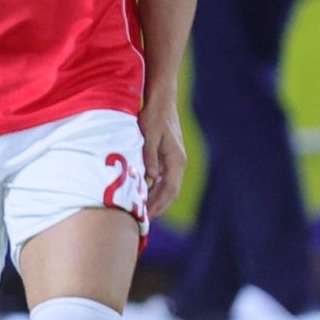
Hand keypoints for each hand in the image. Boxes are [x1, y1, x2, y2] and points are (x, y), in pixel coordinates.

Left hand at [139, 93, 187, 217]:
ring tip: (141, 210)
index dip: (158, 204)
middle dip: (157, 206)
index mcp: (176, 160)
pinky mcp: (168, 155)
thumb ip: (149, 155)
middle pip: (170, 191)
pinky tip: (143, 192)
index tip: (147, 216)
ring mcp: (174, 159)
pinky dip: (154, 188)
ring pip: (167, 186)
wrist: (162, 100)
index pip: (169, 190)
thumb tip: (151, 177)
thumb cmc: (153, 115)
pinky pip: (163, 177)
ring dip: (156, 198)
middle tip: (142, 219)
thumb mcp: (148, 134)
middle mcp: (178, 162)